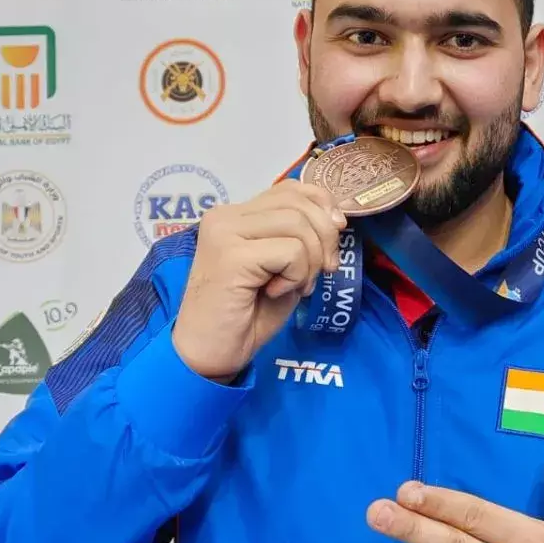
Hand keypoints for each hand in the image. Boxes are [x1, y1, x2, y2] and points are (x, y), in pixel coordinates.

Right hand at [170, 179, 344, 378]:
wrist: (207, 354)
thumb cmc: (245, 316)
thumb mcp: (283, 268)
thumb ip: (300, 238)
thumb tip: (336, 218)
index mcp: (235, 214)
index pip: (290, 188)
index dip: (322, 205)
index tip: (336, 233)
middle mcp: (224, 215)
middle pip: (298, 203)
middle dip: (325, 238)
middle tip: (323, 272)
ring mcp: (224, 232)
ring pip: (298, 224)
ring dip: (311, 261)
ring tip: (295, 286)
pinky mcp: (231, 255)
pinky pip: (291, 251)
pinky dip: (296, 275)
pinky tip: (275, 293)